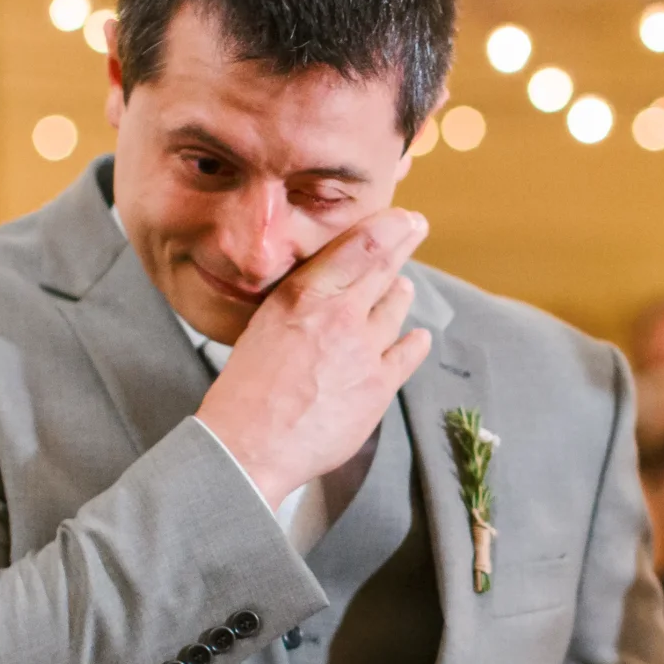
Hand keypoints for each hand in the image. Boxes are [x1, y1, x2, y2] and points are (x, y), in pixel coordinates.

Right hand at [197, 210, 434, 507]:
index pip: (356, 247)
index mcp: (303, 296)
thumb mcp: (264, 327)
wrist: (249, 447)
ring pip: (395, 307)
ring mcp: (364, 351)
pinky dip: (414, 341)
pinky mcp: (379, 387)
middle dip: (403, 243)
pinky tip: (418, 337)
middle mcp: (339, 315)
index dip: (385, 227)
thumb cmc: (244, 392)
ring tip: (402, 288)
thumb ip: (299, 304)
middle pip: (383, 269)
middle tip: (416, 228)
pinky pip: (408, 352)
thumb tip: (322, 291)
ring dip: (399, 294)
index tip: (401, 216)